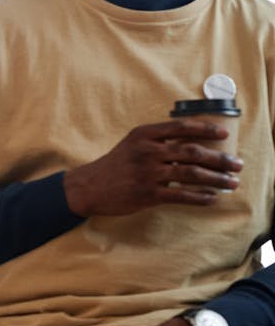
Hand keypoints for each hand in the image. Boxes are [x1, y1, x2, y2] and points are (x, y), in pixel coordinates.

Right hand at [63, 120, 240, 217]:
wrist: (89, 187)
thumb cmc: (115, 165)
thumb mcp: (133, 144)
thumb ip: (158, 141)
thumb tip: (193, 143)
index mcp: (144, 135)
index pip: (181, 127)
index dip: (206, 129)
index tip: (224, 134)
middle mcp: (147, 151)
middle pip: (192, 151)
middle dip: (220, 158)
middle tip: (237, 164)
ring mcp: (147, 173)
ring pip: (191, 174)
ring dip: (216, 178)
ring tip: (232, 182)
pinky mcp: (147, 194)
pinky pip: (181, 195)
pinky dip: (200, 197)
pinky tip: (212, 198)